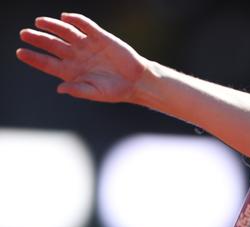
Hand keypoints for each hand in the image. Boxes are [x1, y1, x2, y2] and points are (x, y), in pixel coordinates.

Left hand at [16, 13, 147, 102]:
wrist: (136, 81)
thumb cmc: (115, 91)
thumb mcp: (95, 93)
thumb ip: (78, 90)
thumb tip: (60, 88)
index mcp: (71, 71)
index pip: (47, 63)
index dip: (33, 57)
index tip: (20, 52)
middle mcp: (76, 56)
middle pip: (52, 44)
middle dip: (38, 38)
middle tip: (24, 33)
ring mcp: (87, 45)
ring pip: (65, 32)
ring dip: (52, 26)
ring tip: (40, 22)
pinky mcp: (100, 37)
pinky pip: (85, 25)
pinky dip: (75, 20)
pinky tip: (66, 17)